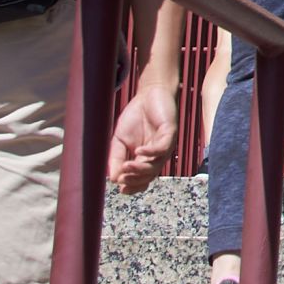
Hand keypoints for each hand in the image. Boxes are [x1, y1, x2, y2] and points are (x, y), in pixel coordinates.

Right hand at [111, 79, 179, 196]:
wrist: (148, 94)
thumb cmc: (136, 117)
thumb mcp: (120, 140)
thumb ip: (116, 157)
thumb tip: (113, 178)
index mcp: (145, 159)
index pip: (141, 179)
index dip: (133, 186)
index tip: (120, 188)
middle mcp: (157, 156)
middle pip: (149, 176)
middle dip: (135, 180)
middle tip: (121, 179)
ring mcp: (164, 146)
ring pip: (156, 165)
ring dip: (140, 168)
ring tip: (126, 166)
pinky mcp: (170, 134)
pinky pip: (162, 148)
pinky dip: (150, 152)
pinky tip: (138, 151)